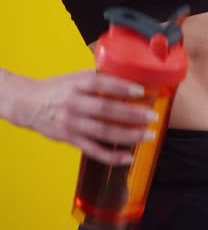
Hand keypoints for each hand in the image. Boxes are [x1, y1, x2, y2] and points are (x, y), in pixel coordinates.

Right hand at [11, 71, 158, 164]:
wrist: (27, 104)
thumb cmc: (58, 89)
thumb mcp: (75, 78)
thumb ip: (99, 80)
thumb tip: (130, 80)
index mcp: (76, 85)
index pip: (100, 83)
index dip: (121, 87)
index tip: (141, 91)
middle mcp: (73, 104)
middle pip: (106, 110)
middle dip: (132, 114)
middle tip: (152, 116)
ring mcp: (72, 123)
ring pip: (104, 131)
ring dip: (129, 135)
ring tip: (148, 135)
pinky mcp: (70, 139)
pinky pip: (94, 150)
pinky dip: (112, 155)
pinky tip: (129, 157)